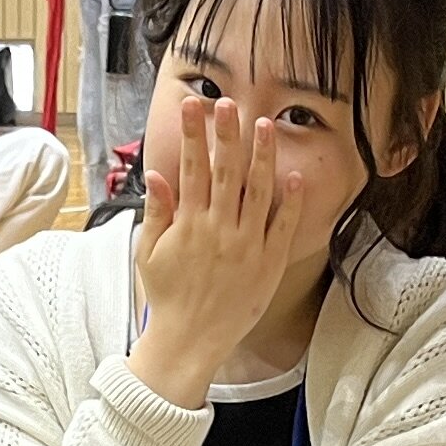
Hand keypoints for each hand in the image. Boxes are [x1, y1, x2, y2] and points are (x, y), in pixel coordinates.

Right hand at [128, 91, 328, 403]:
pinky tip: (296, 177)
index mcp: (188, 224)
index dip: (193, 135)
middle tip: (230, 103)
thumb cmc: (168, 297)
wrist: (188, 341)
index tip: (194, 107)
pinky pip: (282, 228)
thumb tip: (156, 177)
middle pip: (224, 172)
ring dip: (262, 157)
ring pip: (258, 192)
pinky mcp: (267, 264)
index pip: (190, 168)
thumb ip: (157, 213)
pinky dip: (291, 204)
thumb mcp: (149, 253)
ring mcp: (246, 246)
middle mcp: (218, 229)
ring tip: (266, 125)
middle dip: (227, 134)